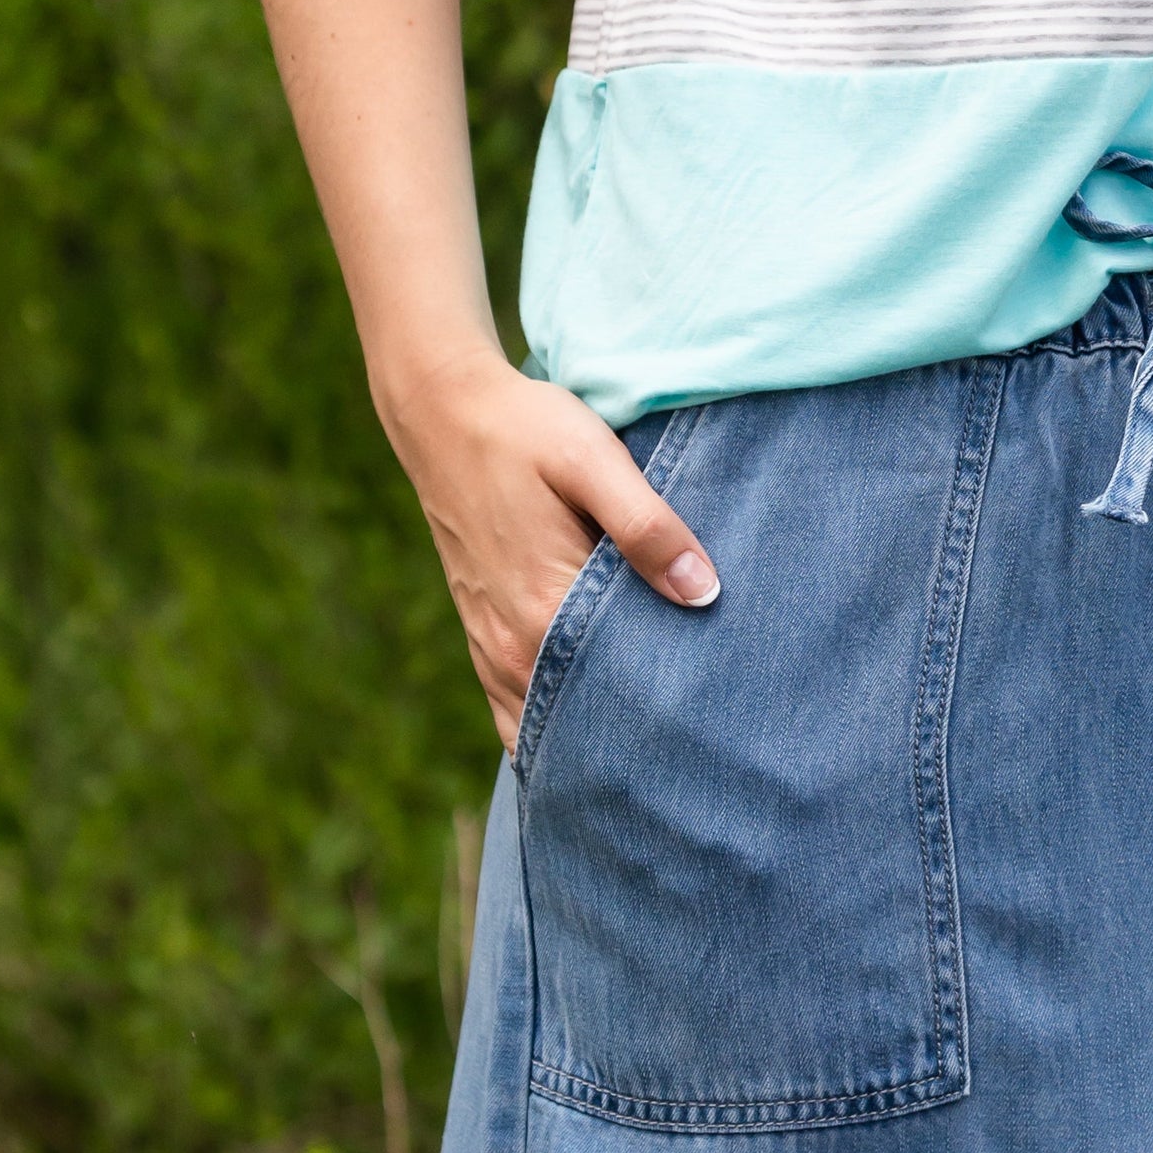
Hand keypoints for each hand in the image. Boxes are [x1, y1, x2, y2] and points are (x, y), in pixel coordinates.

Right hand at [381, 344, 718, 746]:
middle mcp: (510, 648)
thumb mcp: (593, 460)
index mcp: (543, 612)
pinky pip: (515, 712)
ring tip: (653, 740)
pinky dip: (553, 728)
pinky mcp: (482, 639)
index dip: (664, 714)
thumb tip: (704, 592)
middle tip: (694, 738)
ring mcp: (490, 649)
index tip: (710, 721)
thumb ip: (648, 527)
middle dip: (634, 737)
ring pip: (545, 729)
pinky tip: (596, 724)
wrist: (442, 412)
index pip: (617, 697)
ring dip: (593, 736)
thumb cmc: (524, 429)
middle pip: (584, 725)